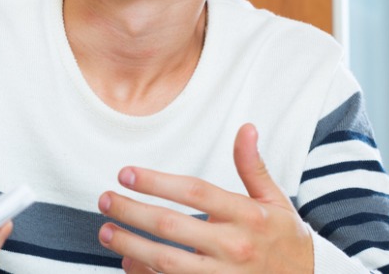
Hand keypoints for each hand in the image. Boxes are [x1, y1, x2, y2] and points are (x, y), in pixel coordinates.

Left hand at [97, 124, 312, 272]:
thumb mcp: (276, 201)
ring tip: (106, 231)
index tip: (125, 173)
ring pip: (168, 263)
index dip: (157, 182)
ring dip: (131, 246)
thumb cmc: (285, 240)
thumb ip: (253, 167)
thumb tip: (246, 128)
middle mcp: (235, 247)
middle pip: (172, 227)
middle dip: (132, 212)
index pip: (195, 193)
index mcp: (248, 216)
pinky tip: (127, 262)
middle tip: (103, 199)